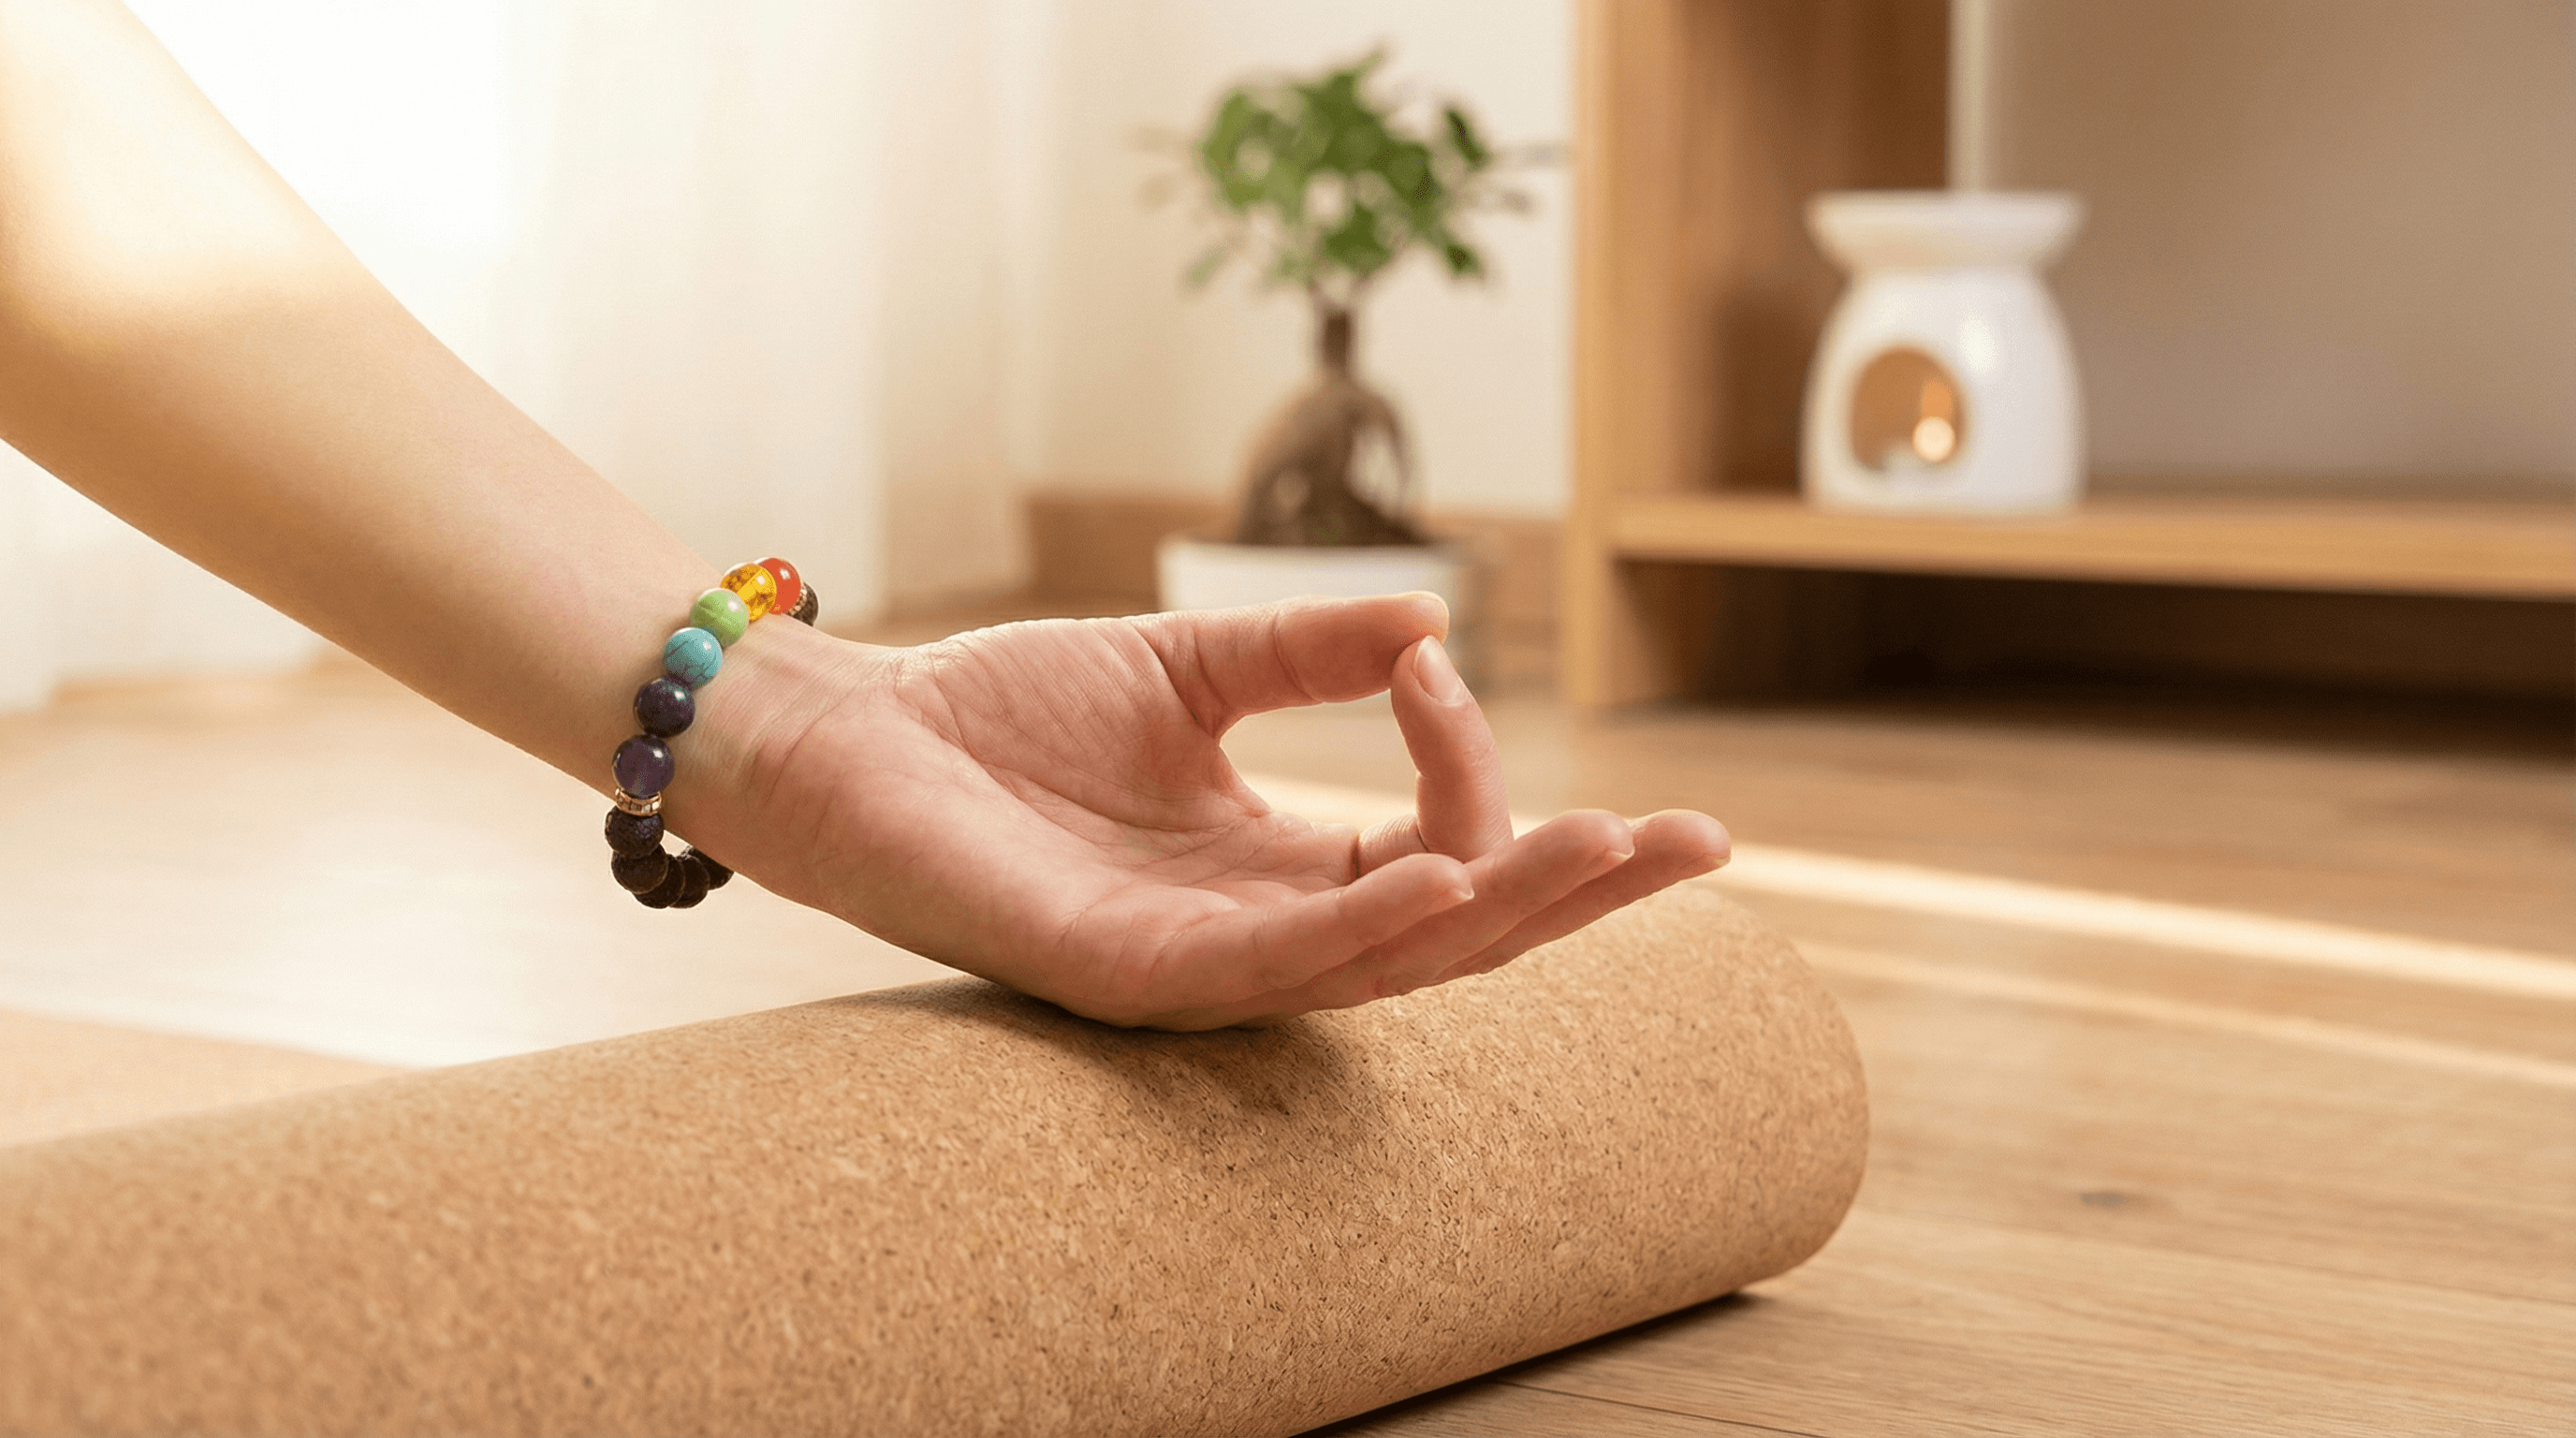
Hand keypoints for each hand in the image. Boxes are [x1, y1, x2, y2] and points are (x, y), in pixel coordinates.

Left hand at [688, 594, 1728, 1028]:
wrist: (848, 734)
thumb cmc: (999, 715)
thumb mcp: (1185, 669)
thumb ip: (1305, 653)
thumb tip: (1433, 623)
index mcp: (1273, 870)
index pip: (1434, 855)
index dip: (1475, 776)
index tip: (1437, 668)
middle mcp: (1250, 934)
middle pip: (1450, 941)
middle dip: (1575, 895)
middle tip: (1695, 847)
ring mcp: (1191, 966)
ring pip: (1382, 969)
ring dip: (1499, 913)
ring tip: (1599, 853)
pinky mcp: (1119, 972)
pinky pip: (1266, 970)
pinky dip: (1364, 928)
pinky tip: (1444, 884)